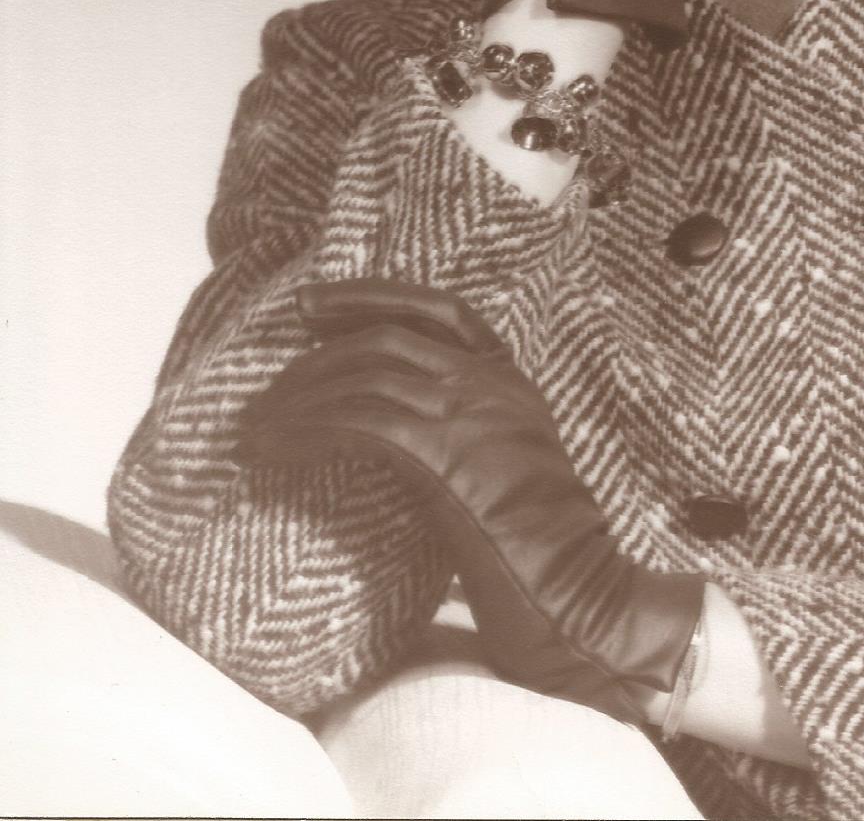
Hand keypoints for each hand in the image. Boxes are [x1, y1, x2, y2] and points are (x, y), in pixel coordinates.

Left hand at [240, 279, 704, 728]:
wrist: (578, 598)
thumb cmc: (539, 558)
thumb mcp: (506, 474)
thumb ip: (463, 442)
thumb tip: (389, 441)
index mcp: (511, 381)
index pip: (440, 309)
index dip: (371, 297)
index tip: (314, 305)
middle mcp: (492, 383)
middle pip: (388, 337)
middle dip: (315, 356)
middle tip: (265, 390)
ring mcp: (472, 413)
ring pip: (367, 376)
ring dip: (298, 399)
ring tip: (253, 431)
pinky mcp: (446, 454)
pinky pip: (360, 422)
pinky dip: (306, 430)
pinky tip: (271, 452)